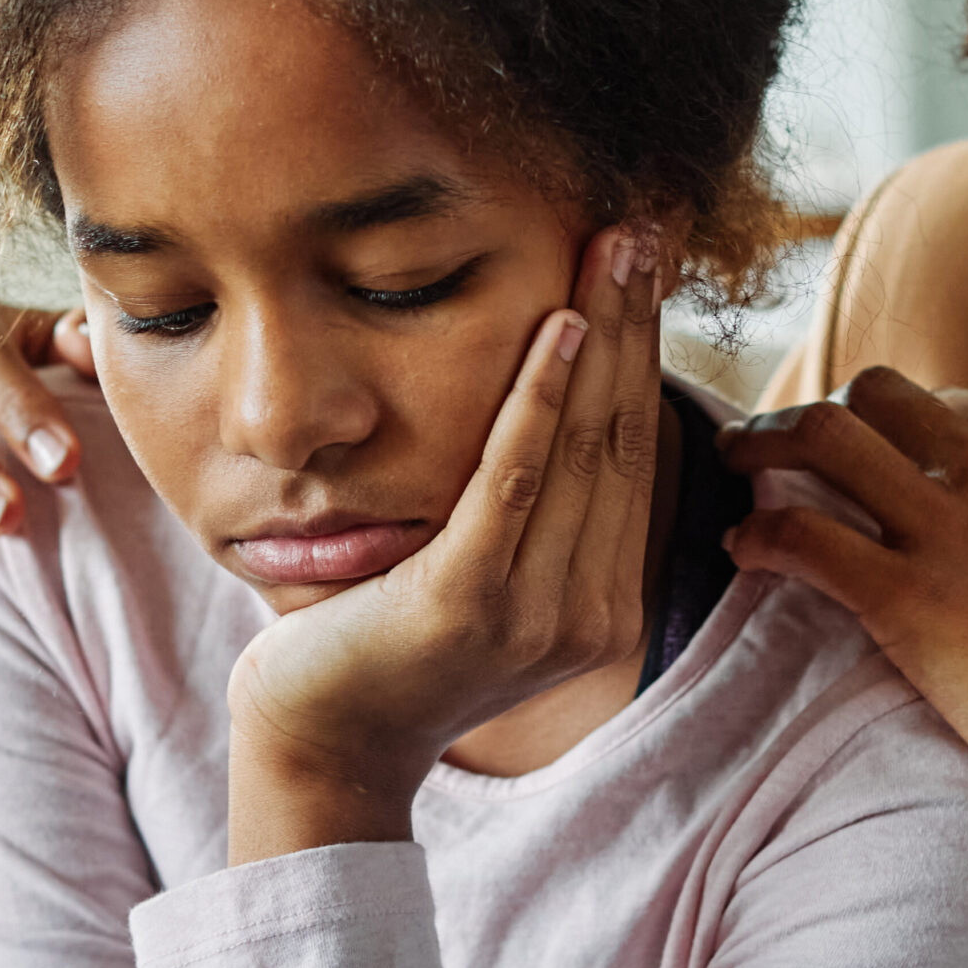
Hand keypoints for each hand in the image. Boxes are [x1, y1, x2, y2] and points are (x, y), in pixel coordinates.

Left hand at [227, 226, 662, 863]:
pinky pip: (514, 479)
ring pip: (583, 447)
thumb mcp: (478, 572)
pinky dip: (541, 398)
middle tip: (647, 225)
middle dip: (637, 322)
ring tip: (615, 246)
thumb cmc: (381, 642)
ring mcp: (537, 612)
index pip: (633, 452)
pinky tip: (560, 326)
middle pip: (622, 436)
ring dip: (605, 334)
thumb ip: (525, 510)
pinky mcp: (470, 602)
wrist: (317, 742)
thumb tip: (548, 402)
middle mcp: (589, 611)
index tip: (649, 263)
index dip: (645, 350)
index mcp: (602, 603)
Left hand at [717, 366, 967, 830]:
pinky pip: (802, 537)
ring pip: (821, 439)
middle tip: (775, 442)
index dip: (882, 424)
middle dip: (813, 413)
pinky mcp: (906, 595)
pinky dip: (759, 537)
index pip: (937, 400)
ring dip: (762, 445)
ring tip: (735, 464)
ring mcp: (947, 524)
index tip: (858, 449)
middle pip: (870, 396)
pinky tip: (745, 551)